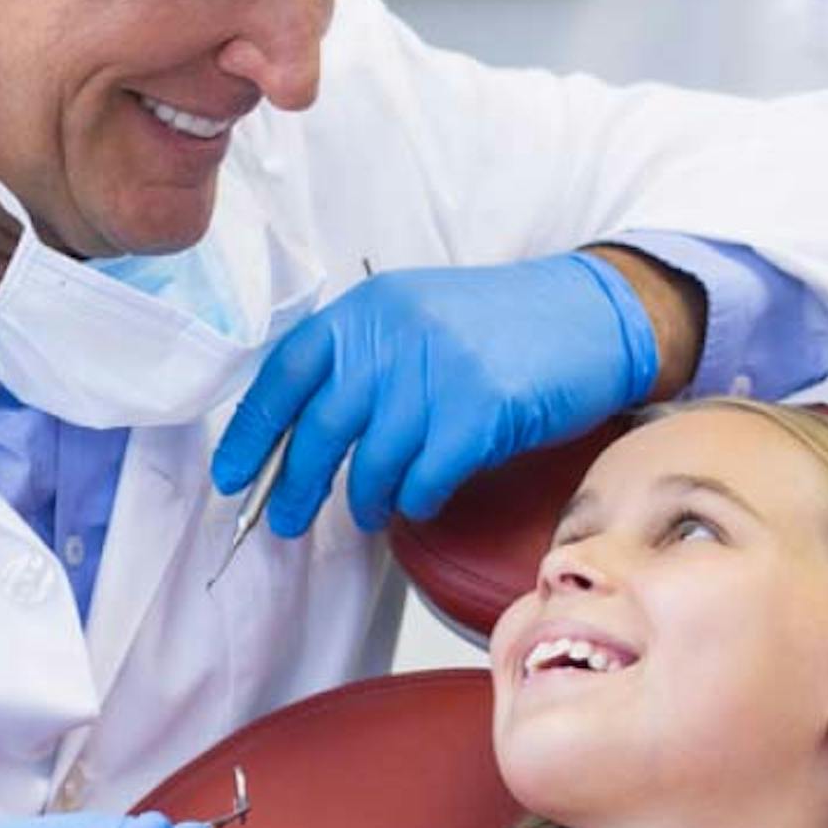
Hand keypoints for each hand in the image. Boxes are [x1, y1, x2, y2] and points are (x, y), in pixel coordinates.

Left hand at [211, 253, 660, 534]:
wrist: (595, 316)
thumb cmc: (503, 327)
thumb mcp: (420, 317)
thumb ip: (365, 359)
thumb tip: (302, 433)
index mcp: (371, 308)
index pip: (287, 371)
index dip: (254, 430)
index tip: (232, 475)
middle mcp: (397, 335)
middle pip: (322, 427)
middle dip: (296, 484)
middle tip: (284, 519)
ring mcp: (440, 373)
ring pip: (373, 462)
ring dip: (364, 497)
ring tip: (367, 511)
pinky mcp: (481, 412)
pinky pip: (426, 478)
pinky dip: (418, 498)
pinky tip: (423, 499)